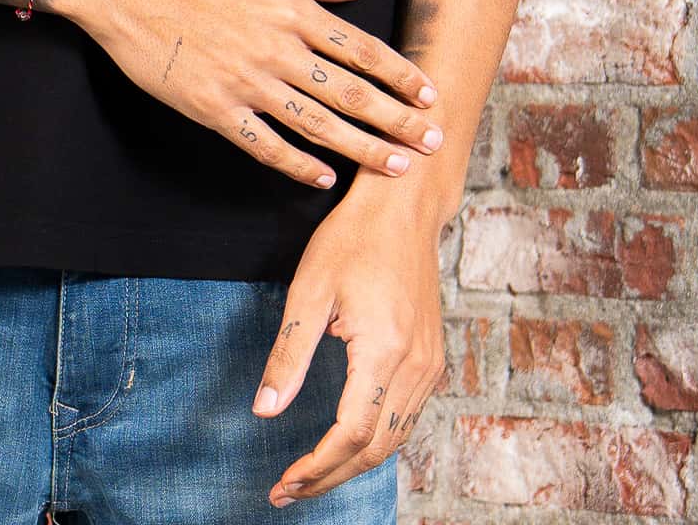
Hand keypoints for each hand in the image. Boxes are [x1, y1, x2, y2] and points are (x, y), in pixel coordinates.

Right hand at [68, 0, 443, 185]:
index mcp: (290, 8)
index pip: (361, 48)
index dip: (400, 74)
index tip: (430, 95)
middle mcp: (275, 48)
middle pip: (349, 92)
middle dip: (396, 121)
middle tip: (432, 143)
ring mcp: (244, 82)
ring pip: (316, 124)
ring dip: (361, 149)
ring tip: (397, 168)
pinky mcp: (213, 108)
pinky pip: (263, 145)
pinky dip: (296, 165)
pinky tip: (322, 178)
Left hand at [252, 184, 450, 505]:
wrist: (403, 207)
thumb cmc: (352, 239)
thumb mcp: (309, 290)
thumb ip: (290, 355)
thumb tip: (265, 410)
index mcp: (384, 351)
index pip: (351, 435)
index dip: (316, 467)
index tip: (283, 484)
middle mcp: (415, 366)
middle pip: (375, 448)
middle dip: (330, 477)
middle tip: (288, 491)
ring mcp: (430, 365)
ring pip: (395, 439)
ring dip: (353, 465)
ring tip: (310, 476)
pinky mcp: (432, 359)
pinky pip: (406, 417)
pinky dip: (377, 441)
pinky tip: (347, 443)